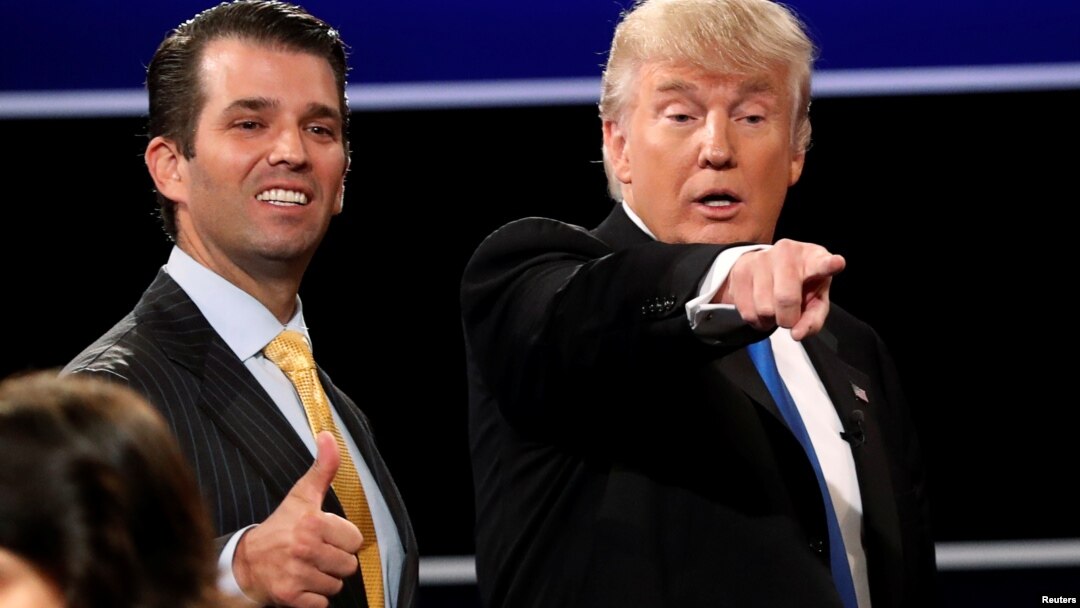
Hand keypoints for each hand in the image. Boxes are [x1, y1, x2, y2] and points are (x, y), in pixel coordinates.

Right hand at [233, 431, 362, 607]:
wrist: (245, 562)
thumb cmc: (279, 528)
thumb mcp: (301, 495)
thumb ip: (323, 468)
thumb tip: (328, 436)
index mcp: (312, 523)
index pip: (355, 539)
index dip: (342, 538)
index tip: (325, 535)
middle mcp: (304, 548)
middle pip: (349, 564)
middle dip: (335, 560)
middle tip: (316, 552)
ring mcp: (297, 574)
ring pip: (336, 584)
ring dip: (325, 578)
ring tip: (307, 566)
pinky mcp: (290, 597)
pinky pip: (322, 603)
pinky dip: (314, 597)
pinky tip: (301, 582)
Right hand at [714, 239, 845, 340]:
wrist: (767, 267)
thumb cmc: (800, 285)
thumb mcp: (815, 300)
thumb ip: (813, 319)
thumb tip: (797, 334)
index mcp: (813, 258)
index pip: (822, 263)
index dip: (829, 265)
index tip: (837, 263)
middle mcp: (786, 252)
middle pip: (786, 299)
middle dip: (787, 319)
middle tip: (788, 318)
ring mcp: (760, 259)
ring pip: (763, 308)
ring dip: (769, 320)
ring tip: (774, 310)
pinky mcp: (740, 270)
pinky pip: (747, 311)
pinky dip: (755, 320)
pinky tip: (760, 309)